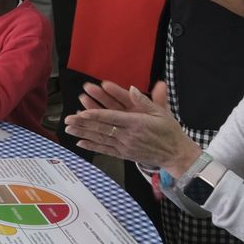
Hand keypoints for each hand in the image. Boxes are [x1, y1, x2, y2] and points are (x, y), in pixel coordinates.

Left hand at [66, 81, 200, 174]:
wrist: (176, 154)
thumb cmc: (169, 131)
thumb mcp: (161, 113)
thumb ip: (145, 101)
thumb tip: (132, 88)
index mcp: (137, 123)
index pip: (112, 117)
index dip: (96, 115)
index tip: (82, 112)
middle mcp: (129, 135)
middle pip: (102, 128)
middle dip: (83, 123)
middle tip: (67, 119)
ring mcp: (125, 146)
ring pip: (100, 139)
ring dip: (83, 134)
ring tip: (68, 129)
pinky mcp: (124, 154)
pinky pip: (106, 150)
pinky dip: (93, 146)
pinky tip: (80, 143)